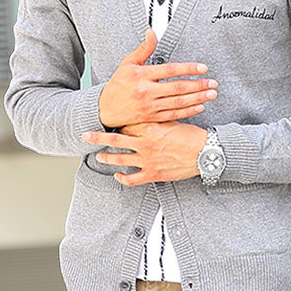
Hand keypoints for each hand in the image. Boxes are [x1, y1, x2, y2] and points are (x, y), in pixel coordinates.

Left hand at [82, 122, 207, 185]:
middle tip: (85, 135)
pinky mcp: (153, 175)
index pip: (127, 123)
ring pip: (120, 160)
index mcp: (150, 128)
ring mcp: (147, 161)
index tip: (107, 118)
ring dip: (107, 158)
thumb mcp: (173, 120)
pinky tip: (117, 176)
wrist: (205, 153)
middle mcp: (145, 144)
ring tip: (98, 156)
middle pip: (116, 140)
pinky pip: (132, 179)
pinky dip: (122, 178)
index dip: (117, 121)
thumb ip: (156, 116)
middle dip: (98, 137)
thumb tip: (145, 111)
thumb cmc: (192, 135)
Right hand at [98, 29, 216, 127]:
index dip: (188, 69)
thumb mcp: (128, 63)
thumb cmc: (118, 84)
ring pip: (178, 102)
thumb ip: (144, 48)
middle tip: (213, 83)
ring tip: (212, 94)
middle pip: (177, 88)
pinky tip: (200, 106)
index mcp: (141, 75)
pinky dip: (188, 111)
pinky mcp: (151, 118)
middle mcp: (146, 91)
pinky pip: (173, 114)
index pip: (170, 70)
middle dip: (198, 85)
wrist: (105, 109)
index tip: (203, 68)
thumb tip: (152, 32)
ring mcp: (149, 106)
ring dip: (197, 98)